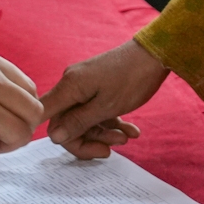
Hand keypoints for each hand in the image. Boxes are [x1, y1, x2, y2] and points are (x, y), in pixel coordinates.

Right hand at [39, 37, 167, 159]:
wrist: (155, 54)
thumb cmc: (132, 78)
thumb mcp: (106, 106)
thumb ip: (78, 122)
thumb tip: (53, 137)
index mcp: (69, 87)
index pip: (48, 118)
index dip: (61, 137)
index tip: (85, 148)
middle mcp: (72, 85)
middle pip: (67, 122)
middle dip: (89, 139)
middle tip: (110, 149)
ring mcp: (85, 86)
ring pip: (85, 120)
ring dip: (105, 133)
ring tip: (127, 137)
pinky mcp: (98, 88)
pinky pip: (97, 112)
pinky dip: (112, 123)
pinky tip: (130, 130)